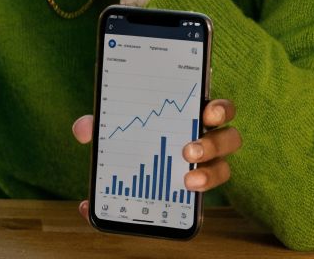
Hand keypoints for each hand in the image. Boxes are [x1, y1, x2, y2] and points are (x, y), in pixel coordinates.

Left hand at [73, 99, 241, 222]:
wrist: (127, 173)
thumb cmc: (134, 135)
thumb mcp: (115, 126)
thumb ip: (100, 123)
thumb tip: (84, 130)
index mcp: (194, 115)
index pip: (219, 109)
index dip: (220, 109)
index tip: (207, 112)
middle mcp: (207, 140)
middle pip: (229, 139)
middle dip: (213, 144)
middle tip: (188, 150)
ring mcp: (204, 167)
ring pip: (224, 169)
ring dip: (209, 175)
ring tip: (188, 180)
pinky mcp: (195, 190)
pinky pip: (201, 200)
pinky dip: (180, 204)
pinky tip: (155, 204)